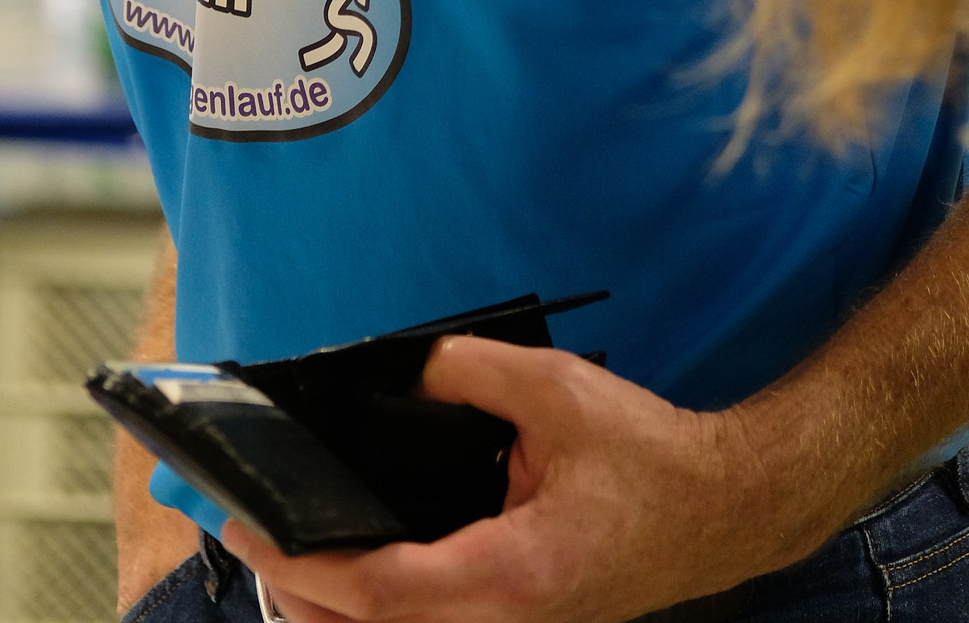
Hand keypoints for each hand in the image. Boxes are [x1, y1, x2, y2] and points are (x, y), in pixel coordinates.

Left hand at [221, 334, 767, 622]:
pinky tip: (349, 564)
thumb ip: (471, 372)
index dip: (304, 566)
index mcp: (511, 577)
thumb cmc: (649, 458)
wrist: (718, 510)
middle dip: (296, 595)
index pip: (381, 594)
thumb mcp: (558, 391)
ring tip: (283, 547)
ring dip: (329, 609)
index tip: (253, 528)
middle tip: (250, 533)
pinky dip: (372, 606)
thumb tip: (408, 370)